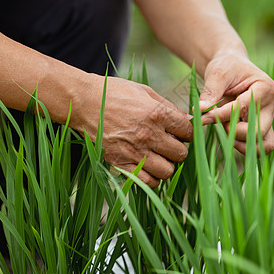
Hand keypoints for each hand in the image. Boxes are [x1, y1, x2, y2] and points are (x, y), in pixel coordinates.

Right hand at [74, 76, 192, 187]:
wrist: (83, 101)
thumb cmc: (115, 92)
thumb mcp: (145, 92)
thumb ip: (169, 107)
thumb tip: (190, 119)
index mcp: (157, 114)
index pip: (188, 131)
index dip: (187, 132)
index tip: (180, 131)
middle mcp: (148, 134)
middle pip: (180, 154)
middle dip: (178, 149)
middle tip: (168, 144)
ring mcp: (134, 151)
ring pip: (167, 171)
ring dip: (166, 165)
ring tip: (158, 156)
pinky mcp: (120, 163)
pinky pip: (146, 181)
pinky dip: (150, 177)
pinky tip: (147, 166)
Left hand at [199, 51, 273, 153]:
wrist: (232, 68)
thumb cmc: (226, 68)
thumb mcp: (217, 74)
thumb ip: (210, 92)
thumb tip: (199, 112)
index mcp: (265, 88)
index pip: (244, 108)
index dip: (221, 115)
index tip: (202, 117)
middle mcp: (272, 106)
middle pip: (258, 131)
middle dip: (233, 131)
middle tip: (217, 122)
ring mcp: (269, 119)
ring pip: (263, 145)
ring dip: (240, 143)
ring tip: (223, 129)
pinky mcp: (263, 128)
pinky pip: (259, 147)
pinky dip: (243, 146)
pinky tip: (227, 136)